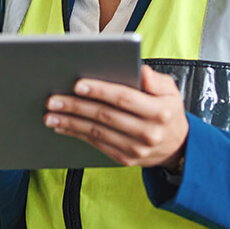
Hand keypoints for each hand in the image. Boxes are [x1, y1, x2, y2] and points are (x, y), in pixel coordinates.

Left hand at [45, 66, 188, 168]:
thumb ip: (156, 79)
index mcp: (160, 111)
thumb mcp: (171, 91)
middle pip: (105, 116)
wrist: (178, 147)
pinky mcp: (125, 159)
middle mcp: (148, 132)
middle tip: (53, 99)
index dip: (100, 91)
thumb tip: (141, 70)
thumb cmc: (169, 112)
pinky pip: (97, 144)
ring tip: (51, 114)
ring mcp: (136, 149)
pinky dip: (77, 134)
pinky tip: (62, 126)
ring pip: (97, 132)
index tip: (78, 85)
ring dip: (70, 122)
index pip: (124, 98)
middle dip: (76, 107)